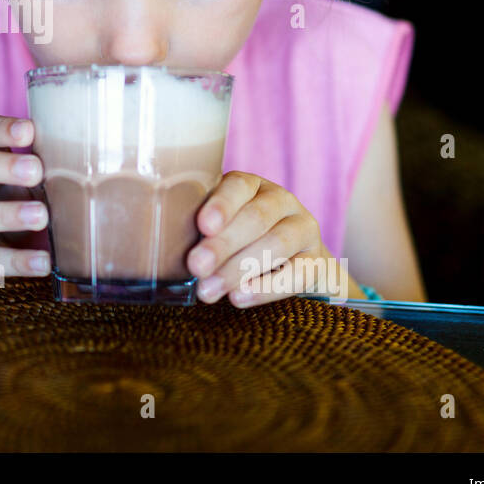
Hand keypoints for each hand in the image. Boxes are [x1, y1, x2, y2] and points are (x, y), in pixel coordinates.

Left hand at [186, 171, 343, 305]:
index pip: (238, 186)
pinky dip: (267, 288)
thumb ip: (201, 234)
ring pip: (278, 243)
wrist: (294, 265)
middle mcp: (281, 200)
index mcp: (251, 186)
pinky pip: (298, 273)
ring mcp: (304, 227)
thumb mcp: (218, 231)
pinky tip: (240, 298)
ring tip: (209, 290)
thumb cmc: (238, 244)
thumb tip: (166, 255)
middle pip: (256, 217)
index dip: (221, 204)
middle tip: (196, 267)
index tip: (203, 226)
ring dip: (240, 268)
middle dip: (223, 244)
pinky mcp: (317, 259)